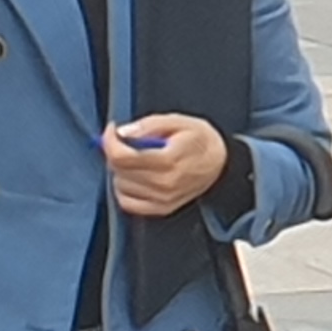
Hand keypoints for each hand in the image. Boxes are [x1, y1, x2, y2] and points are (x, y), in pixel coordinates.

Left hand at [104, 114, 228, 218]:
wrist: (221, 163)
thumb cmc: (201, 140)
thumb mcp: (179, 121)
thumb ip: (149, 125)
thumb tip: (123, 132)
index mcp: (169, 160)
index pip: (123, 157)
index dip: (110, 141)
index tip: (112, 131)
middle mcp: (165, 183)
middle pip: (119, 170)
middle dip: (117, 152)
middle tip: (128, 142)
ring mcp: (163, 199)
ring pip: (120, 186)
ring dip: (121, 171)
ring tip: (138, 159)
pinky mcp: (161, 209)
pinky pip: (127, 203)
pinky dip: (125, 189)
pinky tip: (135, 177)